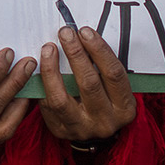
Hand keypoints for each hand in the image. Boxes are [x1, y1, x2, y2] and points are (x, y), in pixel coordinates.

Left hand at [37, 26, 135, 141]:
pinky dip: (42, 84)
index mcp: (124, 108)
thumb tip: (82, 37)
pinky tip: (40, 67)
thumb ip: (101, 67)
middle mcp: (105, 121)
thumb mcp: (112, 87)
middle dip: (75, 54)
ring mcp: (81, 128)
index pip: (114, 74)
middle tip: (66, 34)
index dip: (99, 50)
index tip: (85, 32)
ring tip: (48, 49)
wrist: (93, 132)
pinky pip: (46, 105)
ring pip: (61, 98)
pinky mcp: (60, 130)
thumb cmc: (103, 100)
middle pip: (88, 83)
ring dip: (52, 69)